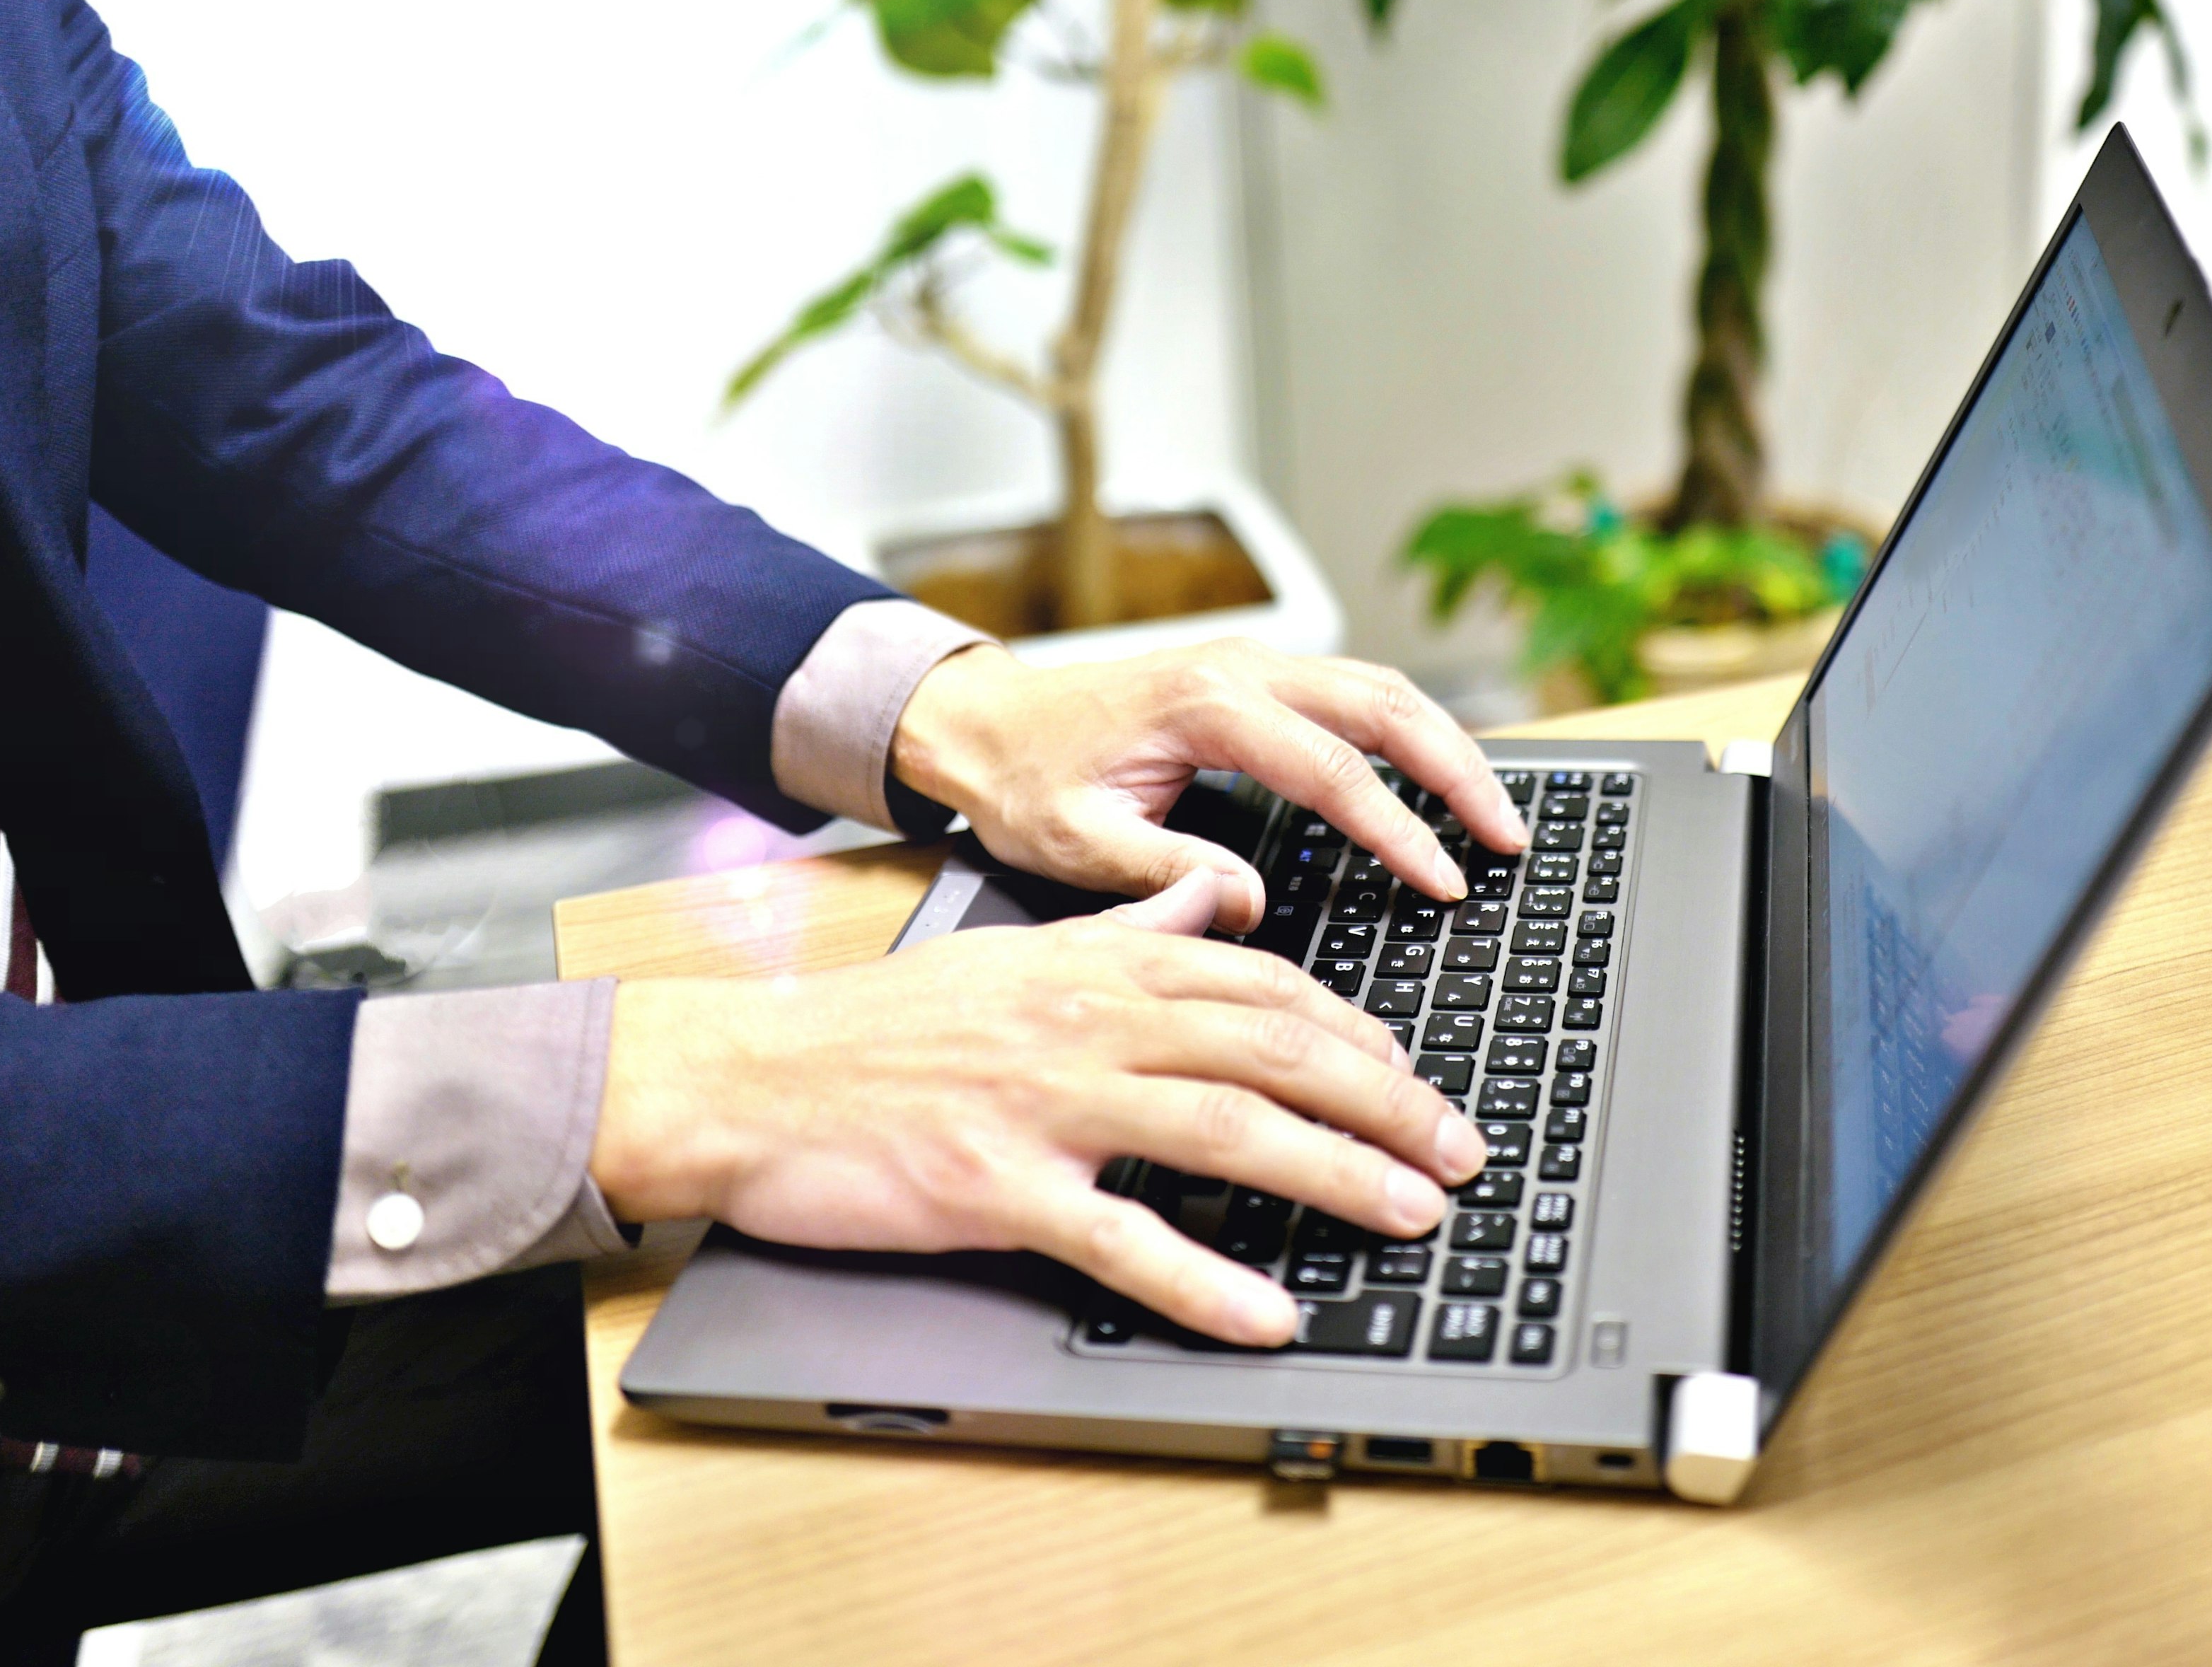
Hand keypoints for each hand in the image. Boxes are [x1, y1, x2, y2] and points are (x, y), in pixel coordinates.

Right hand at [590, 874, 1488, 1346]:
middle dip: (1387, 1102)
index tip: (1417, 1076)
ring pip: (1223, 1132)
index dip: (1359, 1033)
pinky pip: (1119, 1241)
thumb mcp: (1014, 954)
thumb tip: (1216, 897)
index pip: (1263, 988)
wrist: (749, 1074)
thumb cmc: (880, 1028)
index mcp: (1095, 965)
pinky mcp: (994, 1187)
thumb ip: (1126, 927)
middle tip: (1462, 1153)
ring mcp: (1042, 1103)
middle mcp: (1085, 1021)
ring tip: (1414, 1216)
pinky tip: (1265, 1314)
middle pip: (1272, 1053)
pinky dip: (1202, 1282)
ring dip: (1335, 1177)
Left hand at [890, 638, 1527, 931]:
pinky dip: (1406, 731)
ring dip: (1445, 744)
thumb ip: (1166, 871)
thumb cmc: (1023, 783)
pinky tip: (1436, 776)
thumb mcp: (1076, 843)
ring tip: (1496, 814)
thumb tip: (1249, 902)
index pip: (1330, 769)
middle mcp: (1238, 669)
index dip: (1397, 830)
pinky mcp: (1252, 677)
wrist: (982, 725)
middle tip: (1510, 840)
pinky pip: (1351, 692)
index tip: (1444, 882)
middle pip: (1382, 705)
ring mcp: (1250, 664)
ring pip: (1378, 688)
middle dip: (1458, 770)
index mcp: (1202, 705)